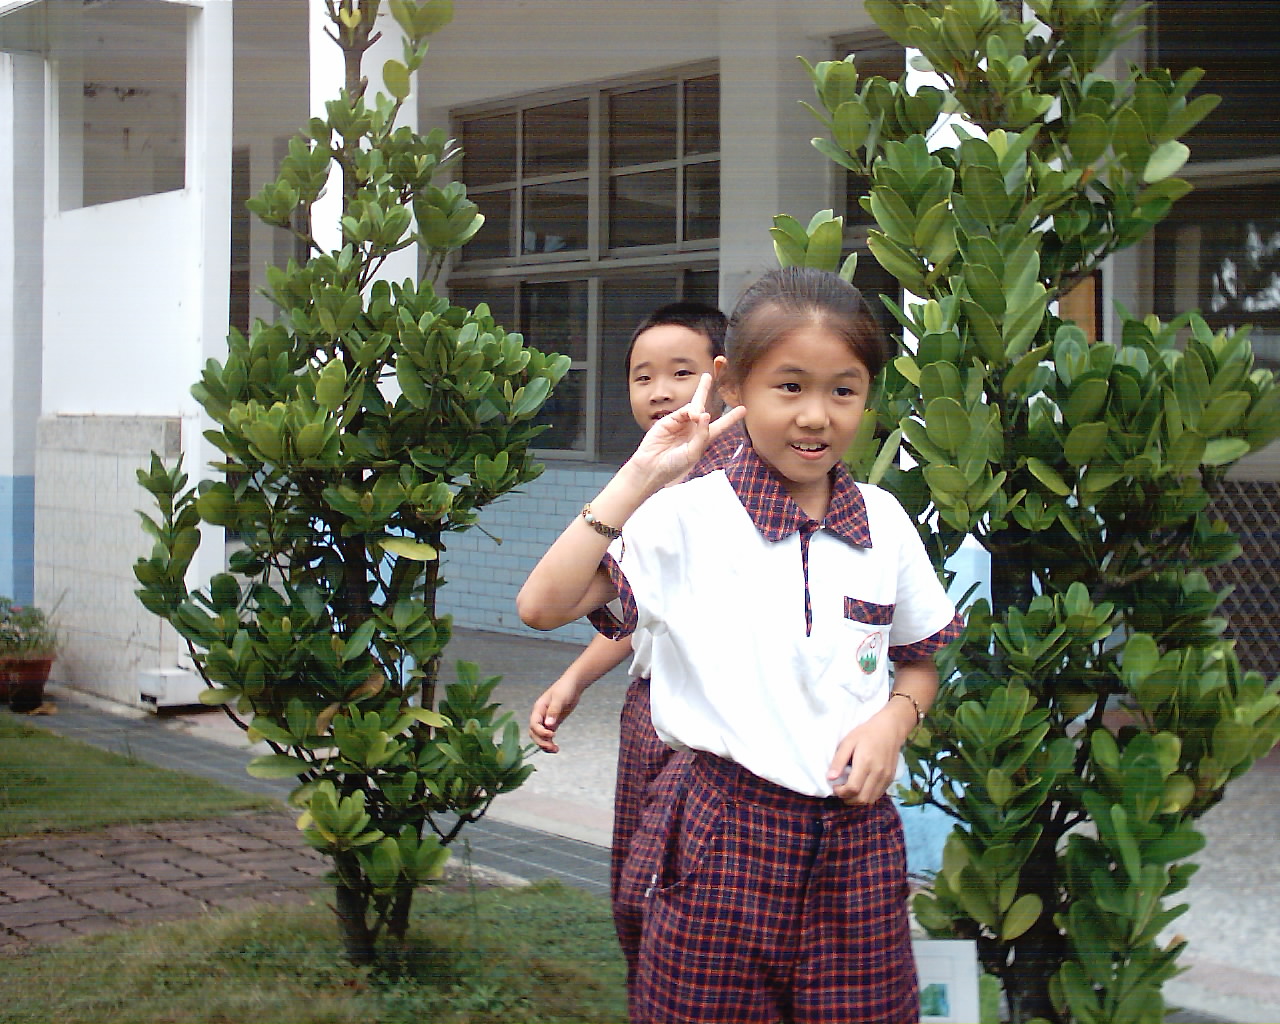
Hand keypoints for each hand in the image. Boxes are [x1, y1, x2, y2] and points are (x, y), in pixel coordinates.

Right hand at [529, 676, 587, 753]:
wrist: (573, 685)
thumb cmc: (565, 688)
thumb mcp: (560, 698)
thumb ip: (554, 711)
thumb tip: (549, 725)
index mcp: (538, 709)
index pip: (534, 724)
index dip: (541, 732)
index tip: (553, 734)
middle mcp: (540, 716)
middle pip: (534, 733)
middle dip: (541, 742)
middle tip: (552, 747)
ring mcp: (546, 720)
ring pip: (540, 737)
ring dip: (545, 745)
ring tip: (556, 750)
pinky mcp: (553, 723)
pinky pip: (548, 736)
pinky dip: (550, 742)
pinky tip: (556, 748)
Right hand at [628, 374, 745, 489]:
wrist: (652, 467)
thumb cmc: (674, 466)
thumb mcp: (693, 453)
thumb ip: (702, 434)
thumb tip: (705, 414)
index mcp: (702, 439)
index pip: (720, 426)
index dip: (731, 418)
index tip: (743, 409)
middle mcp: (692, 429)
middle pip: (702, 407)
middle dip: (704, 391)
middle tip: (708, 376)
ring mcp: (680, 424)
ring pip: (692, 406)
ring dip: (698, 407)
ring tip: (696, 417)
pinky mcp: (669, 421)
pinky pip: (683, 411)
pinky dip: (689, 411)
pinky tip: (692, 416)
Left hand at [827, 715, 906, 805]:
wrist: (890, 729)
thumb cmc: (866, 733)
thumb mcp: (848, 742)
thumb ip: (839, 760)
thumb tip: (830, 778)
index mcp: (865, 763)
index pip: (853, 788)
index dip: (841, 792)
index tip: (835, 786)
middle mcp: (878, 773)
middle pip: (862, 798)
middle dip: (848, 799)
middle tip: (840, 790)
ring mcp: (886, 777)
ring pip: (870, 800)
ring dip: (857, 800)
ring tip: (849, 790)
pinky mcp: (891, 779)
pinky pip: (878, 795)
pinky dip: (867, 796)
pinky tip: (861, 787)